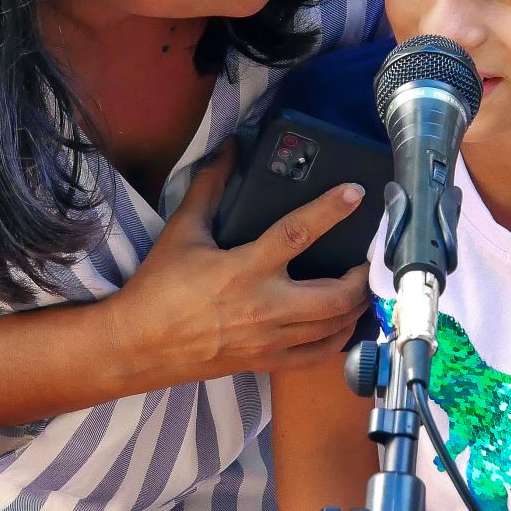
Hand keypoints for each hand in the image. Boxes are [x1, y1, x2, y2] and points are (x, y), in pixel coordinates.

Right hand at [108, 151, 370, 384]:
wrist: (138, 346)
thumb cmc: (159, 288)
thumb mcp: (182, 232)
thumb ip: (209, 188)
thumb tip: (229, 149)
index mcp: (244, 269)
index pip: (298, 234)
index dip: (330, 211)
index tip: (355, 193)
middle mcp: (265, 307)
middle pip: (336, 295)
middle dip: (363, 276)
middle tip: (372, 256)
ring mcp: (270, 339)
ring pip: (335, 327)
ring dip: (358, 305)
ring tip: (365, 285)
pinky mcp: (268, 361)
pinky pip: (319, 355)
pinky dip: (340, 337)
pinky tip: (345, 322)